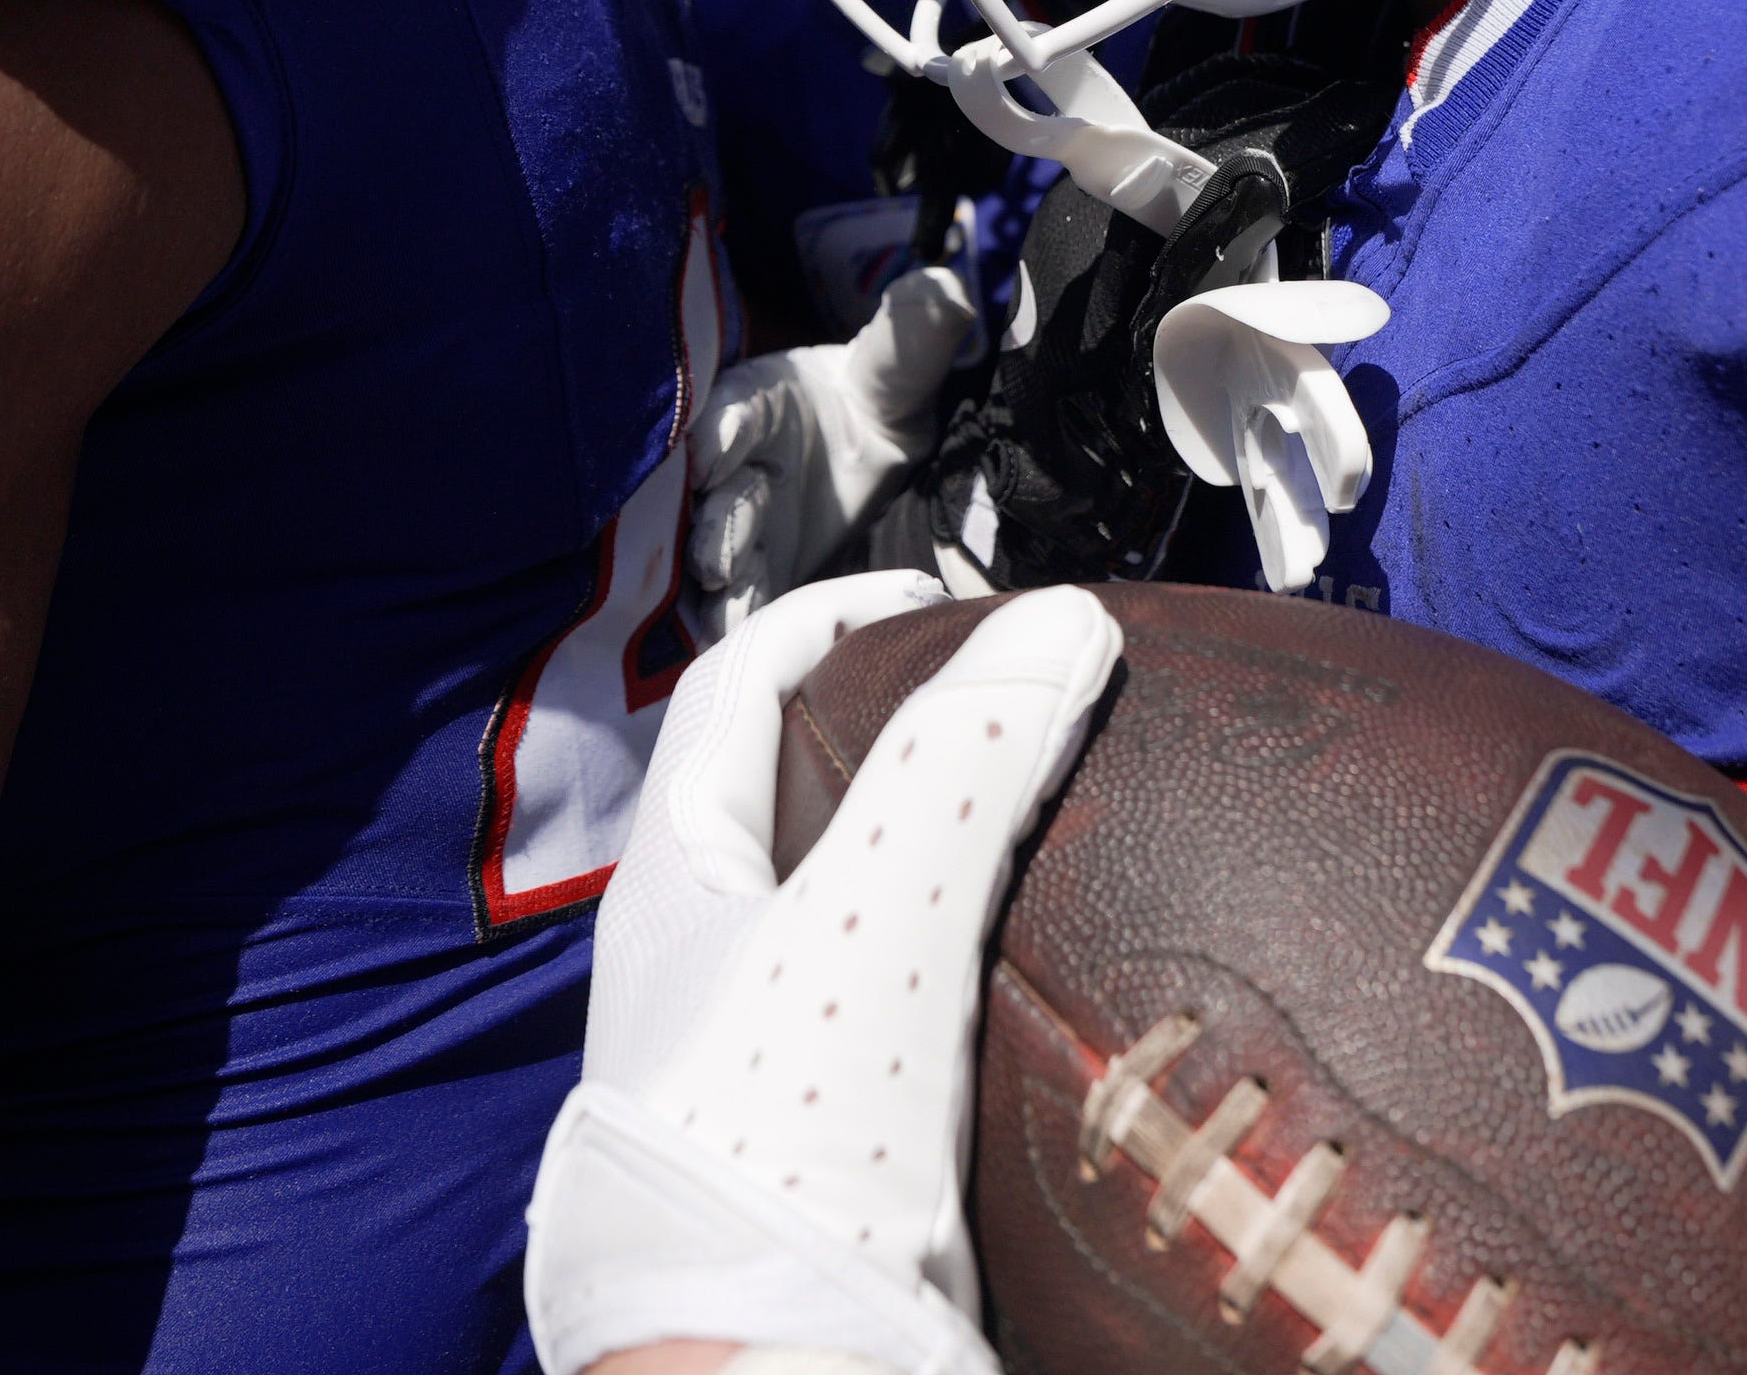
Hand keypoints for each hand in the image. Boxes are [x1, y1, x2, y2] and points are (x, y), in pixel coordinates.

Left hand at [526, 582, 1121, 1374]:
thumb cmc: (782, 1150)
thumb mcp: (876, 915)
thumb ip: (962, 762)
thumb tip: (1057, 624)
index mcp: (675, 888)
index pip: (738, 692)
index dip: (838, 617)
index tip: (949, 597)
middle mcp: (711, 969)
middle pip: (809, 799)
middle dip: (915, 733)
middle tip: (1029, 703)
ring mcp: (777, 1062)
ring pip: (870, 912)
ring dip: (960, 854)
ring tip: (1070, 820)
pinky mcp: (849, 1150)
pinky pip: (922, 1019)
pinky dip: (991, 969)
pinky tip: (1067, 978)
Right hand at [688, 267, 979, 626]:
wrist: (868, 458)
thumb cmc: (873, 404)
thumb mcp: (900, 371)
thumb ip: (913, 337)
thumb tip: (945, 288)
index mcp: (757, 401)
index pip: (732, 411)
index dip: (722, 432)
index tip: (718, 457)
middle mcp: (733, 462)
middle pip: (713, 493)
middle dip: (716, 523)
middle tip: (716, 557)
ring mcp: (737, 522)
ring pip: (716, 550)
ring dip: (718, 580)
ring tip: (723, 605)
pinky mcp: (751, 573)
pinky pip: (735, 597)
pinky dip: (729, 621)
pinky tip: (731, 642)